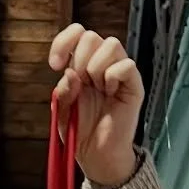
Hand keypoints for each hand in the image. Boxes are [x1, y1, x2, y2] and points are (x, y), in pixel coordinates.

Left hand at [48, 26, 144, 188]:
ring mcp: (118, 73)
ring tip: (97, 88)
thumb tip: (70, 72)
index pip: (76, 33)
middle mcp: (100, 64)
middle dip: (79, 58)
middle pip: (91, 36)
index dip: (63, 41)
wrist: (97, 155)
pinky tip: (110, 93)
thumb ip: (63, 90)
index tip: (55, 65)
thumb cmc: (81, 133)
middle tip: (80, 83)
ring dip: (97, 66)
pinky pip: (127, 65)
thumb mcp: (63, 111)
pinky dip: (113, 77)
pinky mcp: (133, 85)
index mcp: (80, 65)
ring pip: (111, 44)